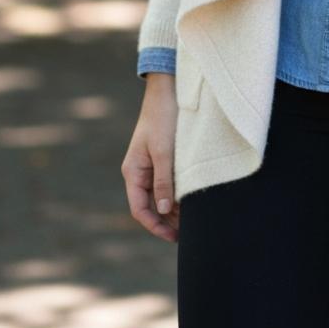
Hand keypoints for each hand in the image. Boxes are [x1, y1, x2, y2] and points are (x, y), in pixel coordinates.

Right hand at [121, 74, 179, 242]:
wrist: (168, 90)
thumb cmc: (162, 118)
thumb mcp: (163, 151)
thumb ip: (163, 180)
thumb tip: (162, 210)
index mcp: (133, 172)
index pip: (139, 209)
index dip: (155, 226)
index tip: (174, 237)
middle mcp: (140, 172)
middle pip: (151, 206)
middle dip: (168, 220)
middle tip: (190, 232)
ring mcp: (151, 166)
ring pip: (161, 196)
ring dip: (175, 208)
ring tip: (195, 219)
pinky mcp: (163, 159)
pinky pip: (168, 183)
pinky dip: (179, 193)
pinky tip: (194, 199)